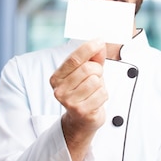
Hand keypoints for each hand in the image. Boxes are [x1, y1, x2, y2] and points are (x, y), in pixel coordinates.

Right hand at [49, 39, 107, 160]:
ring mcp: (69, 102)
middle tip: (96, 76)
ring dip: (100, 84)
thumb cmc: (84, 92)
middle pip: (88, 69)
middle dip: (97, 70)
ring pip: (96, 81)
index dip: (88, 48)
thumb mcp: (86, 72)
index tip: (99, 41)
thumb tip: (99, 44)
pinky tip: (96, 100)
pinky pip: (101, 93)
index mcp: (56, 78)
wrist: (82, 120)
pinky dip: (103, 95)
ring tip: (94, 90)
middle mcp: (59, 90)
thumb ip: (93, 57)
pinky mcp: (81, 111)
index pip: (74, 59)